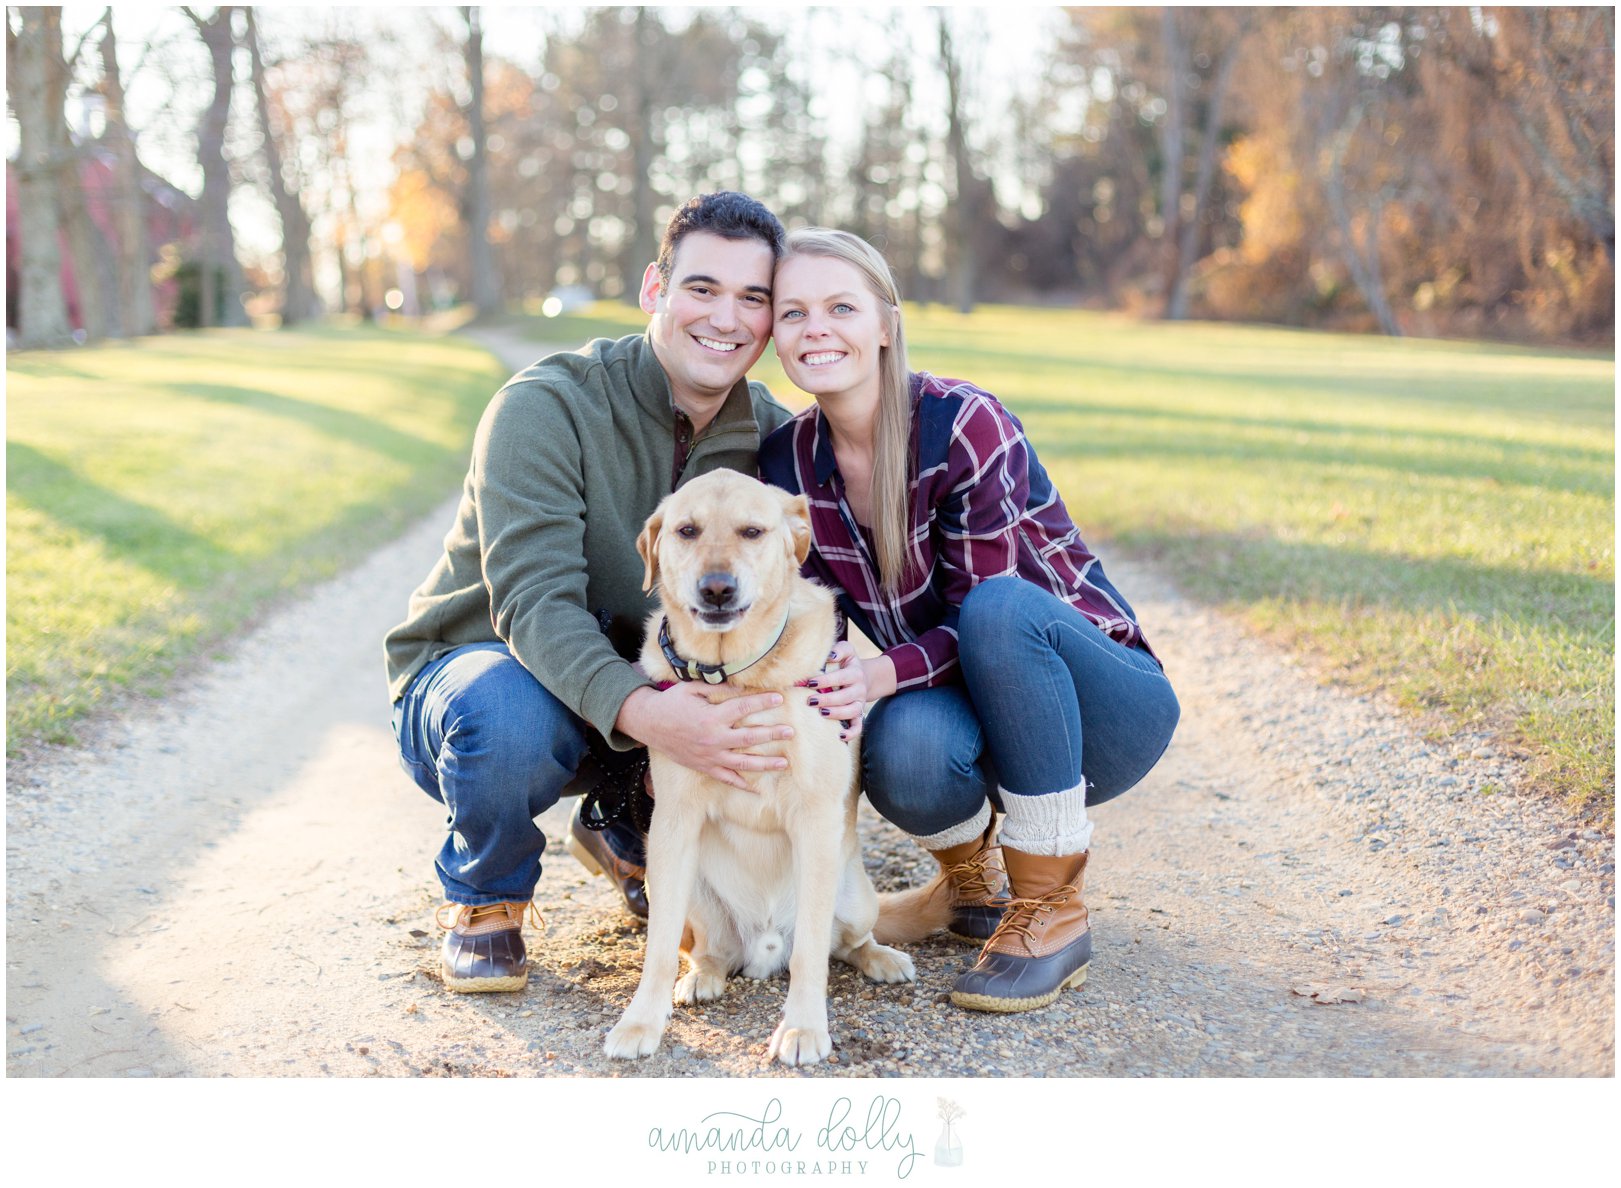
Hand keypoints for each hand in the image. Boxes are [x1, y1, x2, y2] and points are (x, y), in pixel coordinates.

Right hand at [616, 684, 791, 790]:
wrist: (649, 723)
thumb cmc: (672, 703)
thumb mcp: (693, 689)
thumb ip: (719, 689)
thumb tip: (743, 687)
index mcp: (711, 717)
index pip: (743, 708)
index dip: (762, 702)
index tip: (780, 698)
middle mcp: (713, 739)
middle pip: (749, 738)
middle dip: (772, 735)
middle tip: (791, 732)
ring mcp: (710, 756)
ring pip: (743, 763)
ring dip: (766, 764)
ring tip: (784, 763)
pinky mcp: (705, 767)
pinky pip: (726, 779)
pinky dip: (742, 785)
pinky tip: (758, 790)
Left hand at [797, 642, 891, 743]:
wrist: (864, 676)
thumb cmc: (847, 663)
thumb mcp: (847, 651)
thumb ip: (838, 650)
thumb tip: (829, 655)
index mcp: (855, 672)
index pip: (841, 677)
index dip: (826, 680)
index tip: (810, 682)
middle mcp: (859, 689)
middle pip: (845, 696)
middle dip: (827, 699)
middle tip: (810, 701)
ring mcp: (860, 703)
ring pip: (852, 711)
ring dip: (837, 714)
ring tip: (822, 713)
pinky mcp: (859, 715)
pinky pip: (859, 726)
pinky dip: (852, 733)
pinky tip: (840, 736)